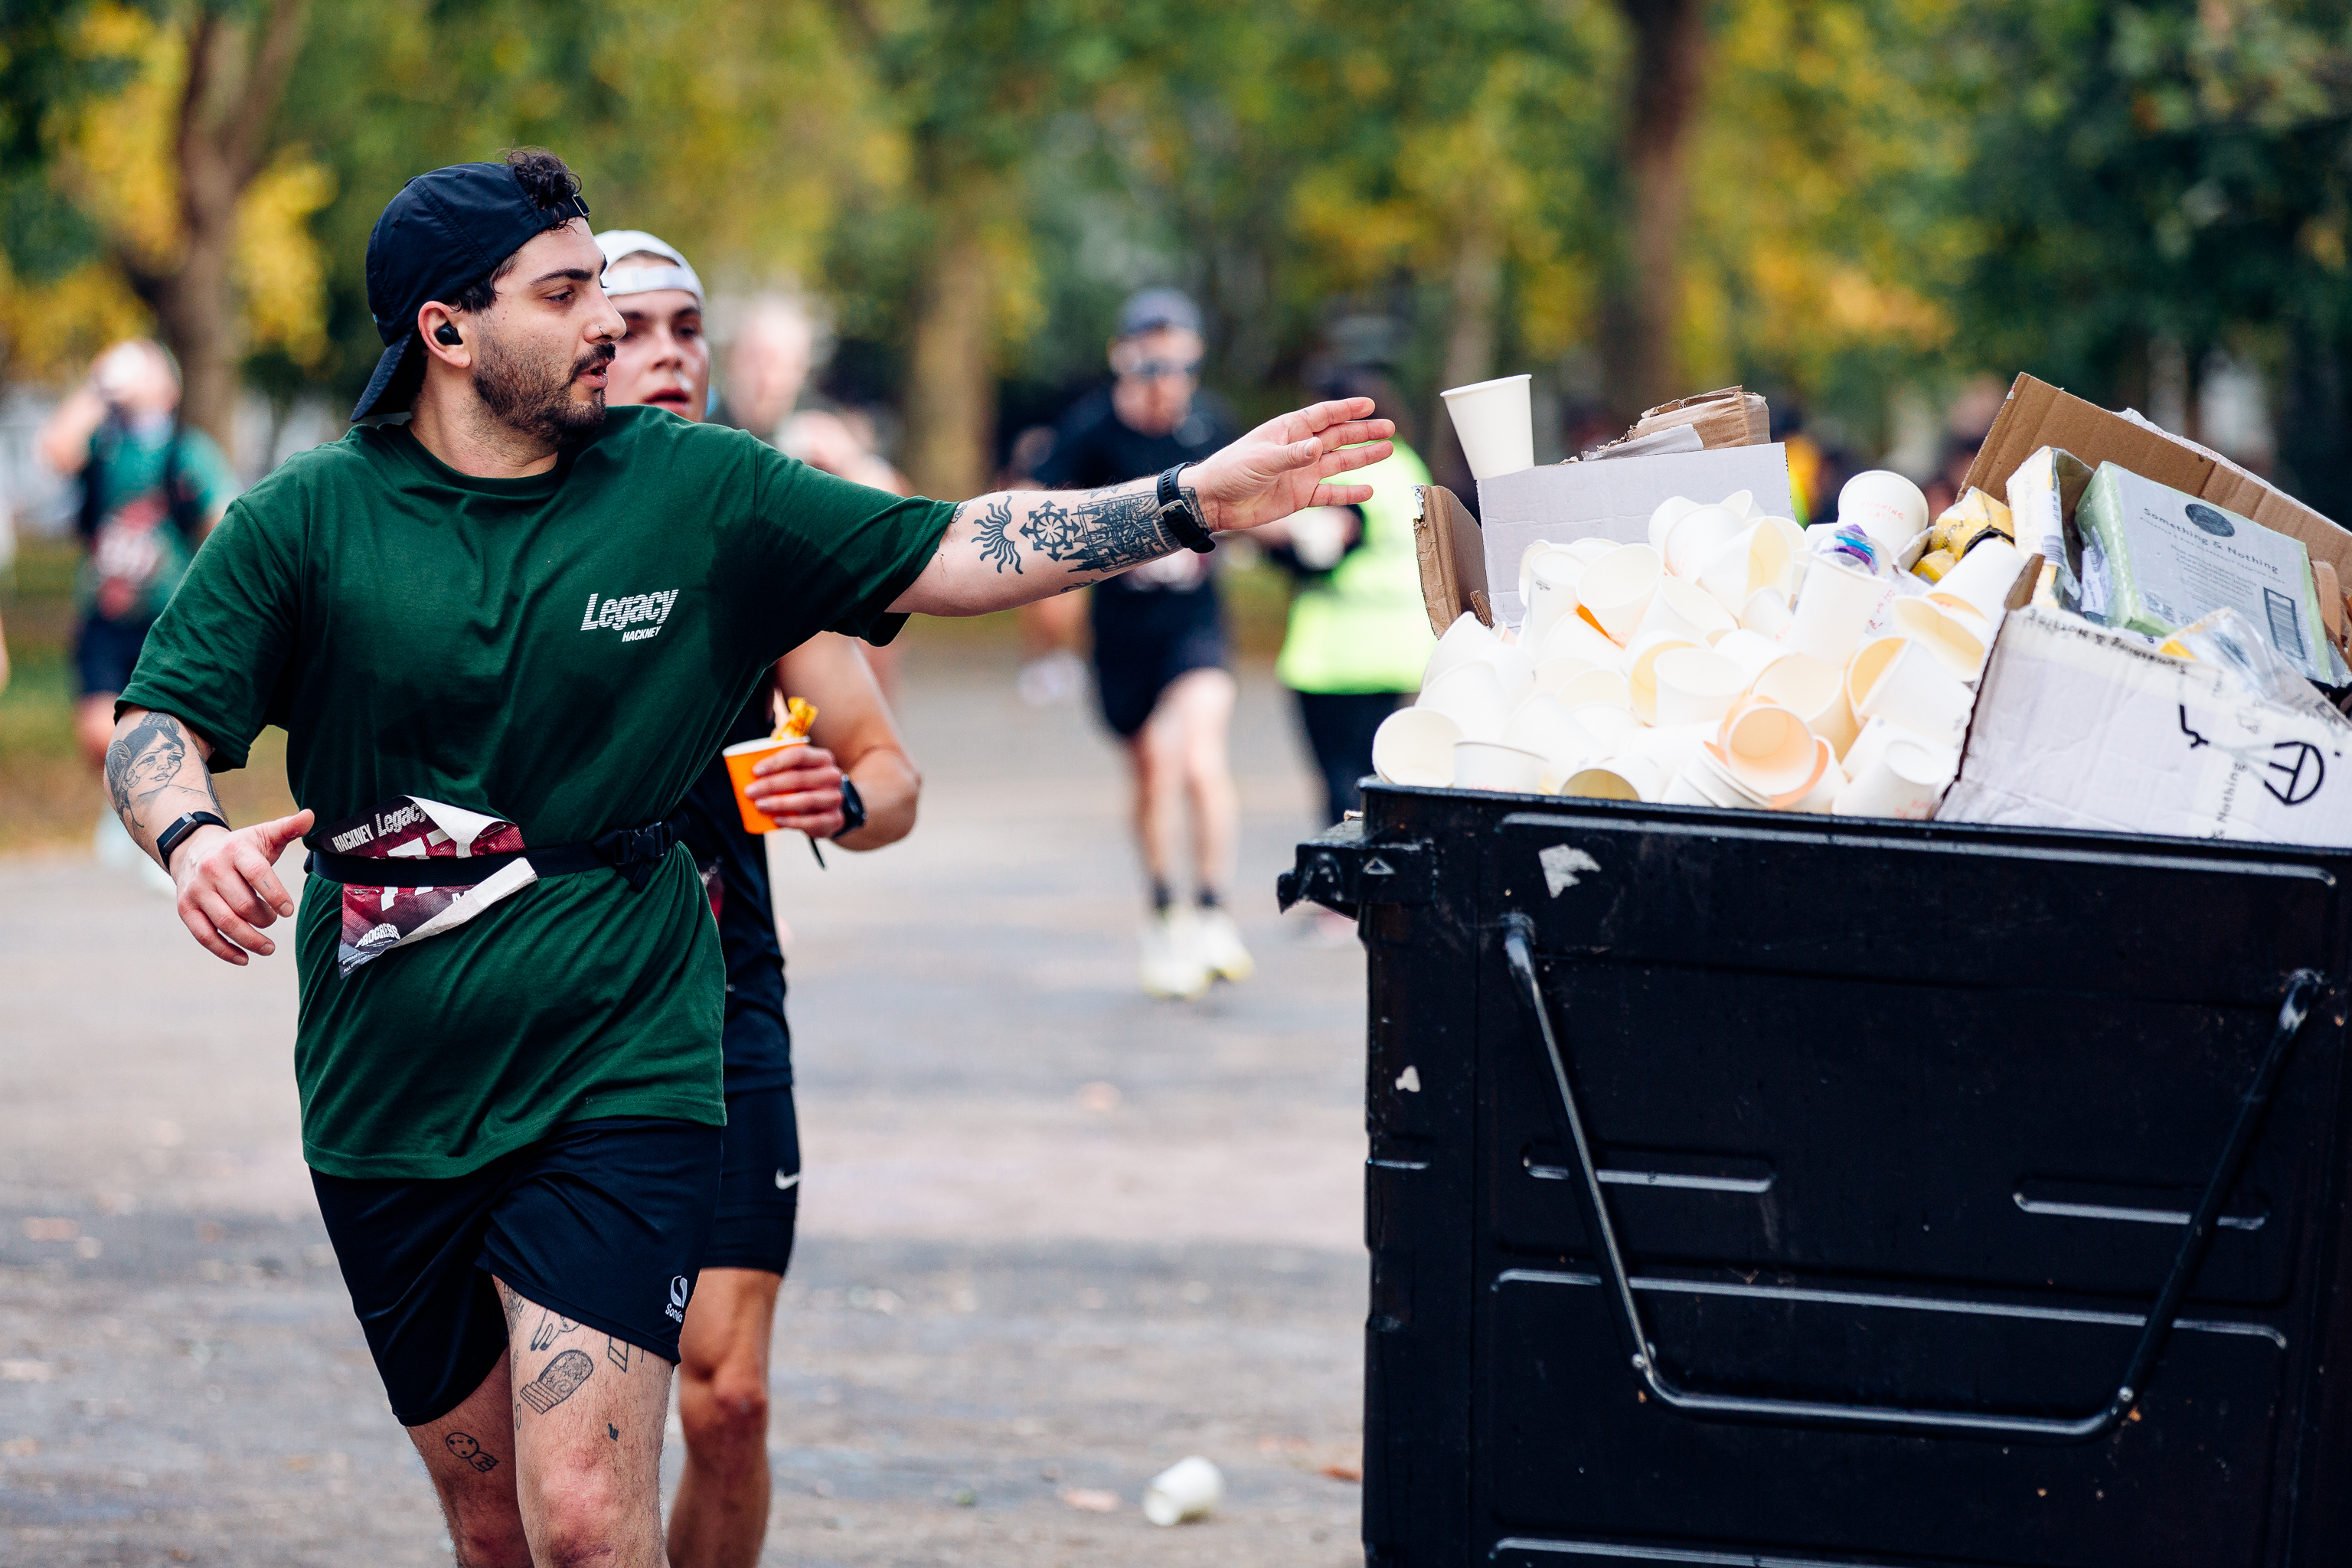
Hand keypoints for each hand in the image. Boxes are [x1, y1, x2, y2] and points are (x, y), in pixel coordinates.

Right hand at [170, 809, 312, 965]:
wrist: (193, 850)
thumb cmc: (240, 848)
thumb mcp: (263, 835)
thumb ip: (288, 828)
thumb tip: (311, 815)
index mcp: (235, 851)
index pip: (257, 874)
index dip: (275, 895)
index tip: (289, 911)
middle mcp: (212, 870)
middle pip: (243, 904)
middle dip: (264, 919)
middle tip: (275, 921)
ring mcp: (196, 891)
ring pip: (225, 923)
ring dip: (250, 940)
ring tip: (269, 947)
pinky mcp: (185, 909)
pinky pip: (204, 936)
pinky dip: (225, 951)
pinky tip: (244, 959)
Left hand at [746, 745, 844, 837]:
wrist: (830, 808)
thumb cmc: (806, 785)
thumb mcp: (798, 771)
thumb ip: (779, 767)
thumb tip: (746, 770)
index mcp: (822, 758)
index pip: (798, 755)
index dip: (775, 762)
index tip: (755, 771)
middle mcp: (832, 776)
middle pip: (799, 778)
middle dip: (770, 784)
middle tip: (750, 791)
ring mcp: (835, 798)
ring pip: (806, 800)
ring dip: (779, 803)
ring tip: (759, 805)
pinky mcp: (835, 819)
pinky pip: (813, 821)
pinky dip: (792, 822)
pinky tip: (777, 821)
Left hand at [1186, 397, 1393, 532]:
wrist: (1215, 501)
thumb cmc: (1232, 470)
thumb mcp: (1262, 460)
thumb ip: (1292, 456)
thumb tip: (1318, 449)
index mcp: (1289, 430)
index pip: (1323, 415)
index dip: (1346, 410)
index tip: (1370, 406)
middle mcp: (1299, 449)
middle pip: (1338, 437)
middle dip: (1363, 432)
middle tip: (1389, 428)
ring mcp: (1302, 472)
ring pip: (1340, 462)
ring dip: (1363, 457)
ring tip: (1387, 451)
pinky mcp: (1300, 496)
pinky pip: (1331, 493)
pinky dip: (1348, 493)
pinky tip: (1368, 490)